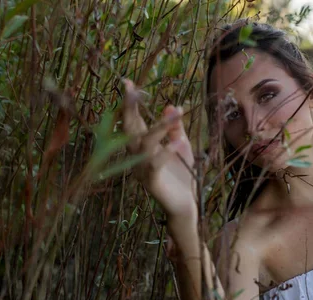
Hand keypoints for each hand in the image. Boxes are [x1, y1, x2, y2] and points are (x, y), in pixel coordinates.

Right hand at [122, 79, 196, 218]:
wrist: (185, 204)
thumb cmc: (181, 174)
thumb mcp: (180, 145)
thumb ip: (175, 127)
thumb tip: (171, 105)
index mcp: (142, 145)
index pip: (133, 120)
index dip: (130, 103)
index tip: (127, 83)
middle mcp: (136, 156)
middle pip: (129, 129)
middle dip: (129, 108)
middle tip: (131, 90)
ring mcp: (141, 169)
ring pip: (144, 144)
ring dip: (159, 127)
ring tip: (175, 115)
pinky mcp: (151, 182)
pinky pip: (155, 164)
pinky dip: (165, 152)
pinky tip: (177, 143)